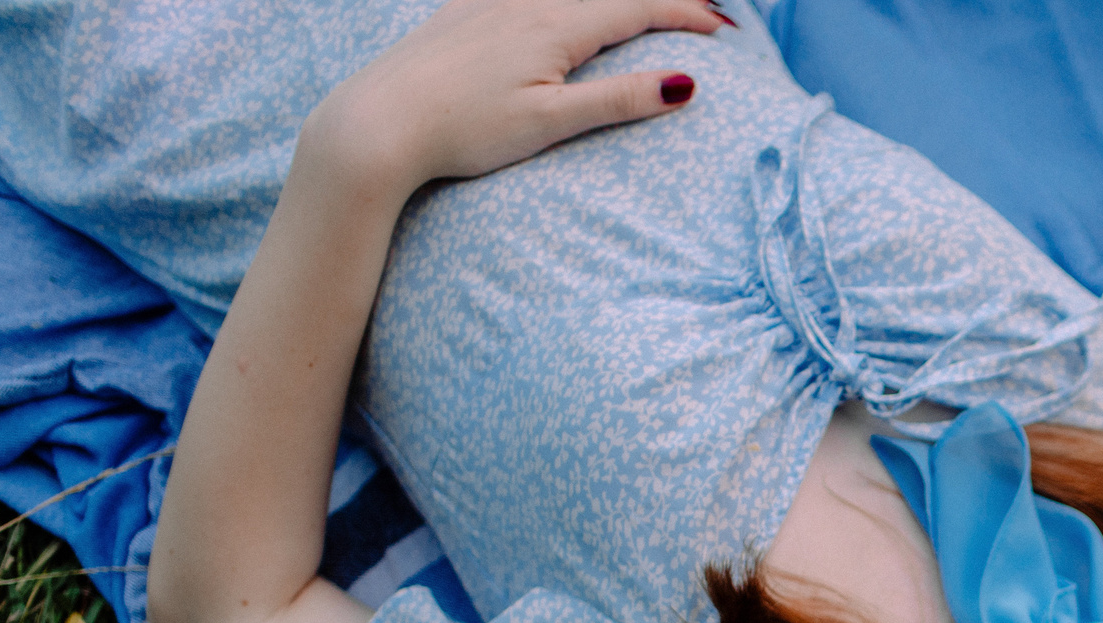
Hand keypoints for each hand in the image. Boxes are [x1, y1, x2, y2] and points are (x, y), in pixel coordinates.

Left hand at [307, 0, 724, 192]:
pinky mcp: (463, 9)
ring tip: (646, 9)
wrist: (377, 121)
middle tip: (706, 10)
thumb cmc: (463, 131)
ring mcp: (491, 1)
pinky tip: (564, 8)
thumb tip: (685, 84)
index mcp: (555, 25)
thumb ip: (618, 100)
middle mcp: (525, 0)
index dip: (687, 13)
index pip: (638, 7)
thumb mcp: (549, 122)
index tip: (725, 30)